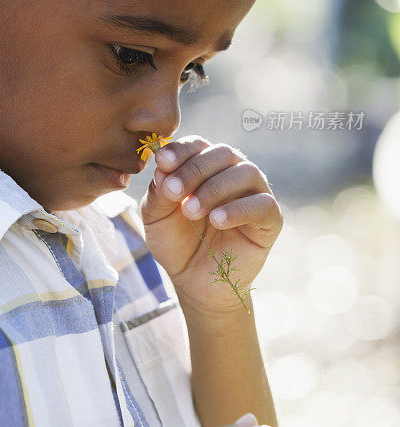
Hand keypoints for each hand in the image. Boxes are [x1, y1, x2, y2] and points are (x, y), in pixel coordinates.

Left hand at [138, 135, 282, 315]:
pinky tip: (217, 220)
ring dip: (214, 188)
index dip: (181, 150)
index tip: (162, 162)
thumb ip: (159, 192)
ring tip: (190, 212)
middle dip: (194, 169)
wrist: (194, 281)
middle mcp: (233, 173)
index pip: (198, 144)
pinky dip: (239, 209)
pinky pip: (263, 204)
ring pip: (245, 172)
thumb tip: (163, 168)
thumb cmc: (176, 242)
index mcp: (206, 165)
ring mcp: (255, 194)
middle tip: (174, 192)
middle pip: (223, 153)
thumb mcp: (157, 216)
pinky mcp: (270, 220)